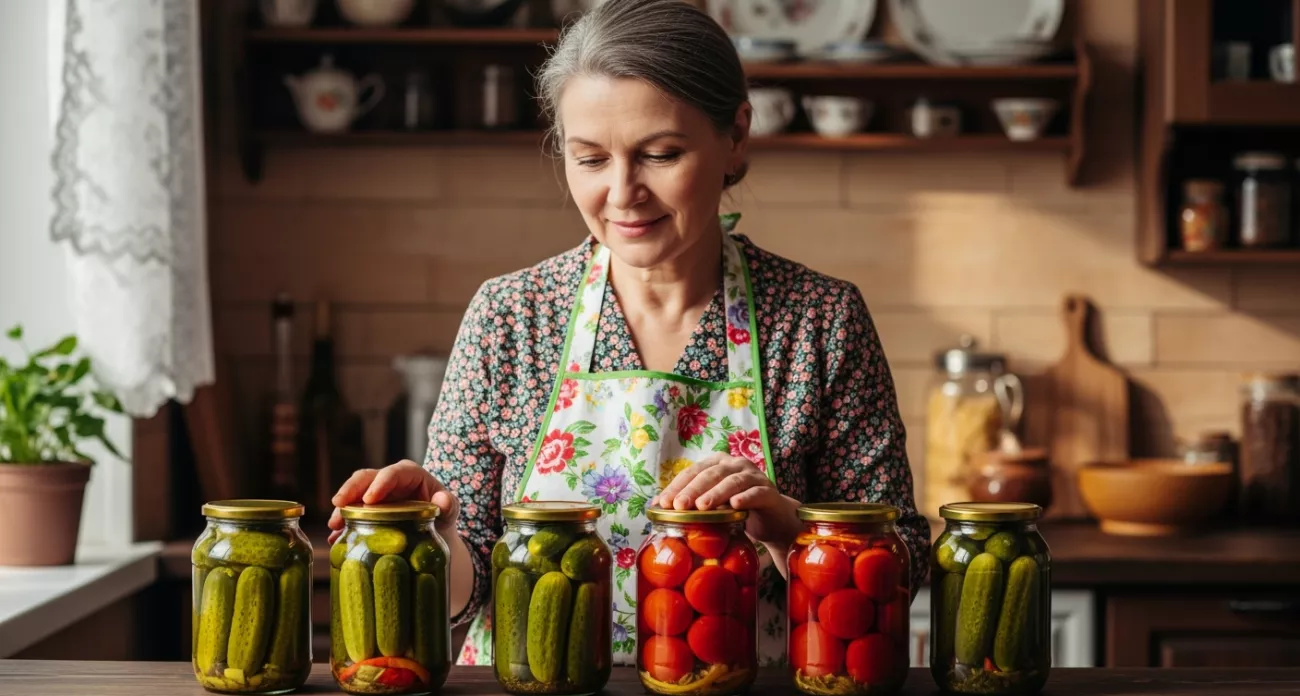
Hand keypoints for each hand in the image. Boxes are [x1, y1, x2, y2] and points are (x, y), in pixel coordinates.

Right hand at [326, 460, 460, 544]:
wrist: (434, 531)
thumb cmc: (443, 513)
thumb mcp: (450, 509)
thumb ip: (449, 504)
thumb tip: (442, 501)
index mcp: (409, 474)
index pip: (393, 473)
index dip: (380, 483)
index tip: (369, 499)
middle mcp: (388, 481)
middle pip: (366, 478)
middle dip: (351, 489)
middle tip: (338, 504)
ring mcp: (375, 495)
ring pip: (354, 495)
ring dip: (342, 509)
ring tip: (334, 525)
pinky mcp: (367, 511)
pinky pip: (351, 516)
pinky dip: (342, 527)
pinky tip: (335, 539)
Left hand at [654, 454, 800, 546]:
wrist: (772, 519)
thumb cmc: (737, 510)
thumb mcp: (712, 505)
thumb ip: (691, 501)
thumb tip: (656, 505)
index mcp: (718, 463)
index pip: (693, 471)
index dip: (677, 486)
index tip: (663, 503)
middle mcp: (736, 465)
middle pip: (711, 474)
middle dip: (693, 489)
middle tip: (678, 506)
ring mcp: (754, 476)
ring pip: (733, 481)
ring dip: (716, 494)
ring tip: (702, 507)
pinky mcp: (769, 492)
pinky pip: (756, 493)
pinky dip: (745, 498)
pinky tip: (735, 506)